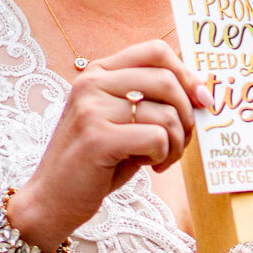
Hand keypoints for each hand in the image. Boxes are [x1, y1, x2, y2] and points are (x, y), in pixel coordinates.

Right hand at [9, 40, 207, 252]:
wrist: (51, 200)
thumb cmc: (96, 161)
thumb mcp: (122, 120)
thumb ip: (152, 100)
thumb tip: (202, 89)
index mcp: (99, 72)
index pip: (156, 52)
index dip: (187, 74)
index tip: (201, 99)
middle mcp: (92, 84)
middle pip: (167, 80)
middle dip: (188, 114)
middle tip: (181, 140)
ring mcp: (92, 109)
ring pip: (166, 113)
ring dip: (177, 142)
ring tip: (162, 158)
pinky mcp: (98, 138)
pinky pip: (157, 137)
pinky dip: (164, 155)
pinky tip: (150, 165)